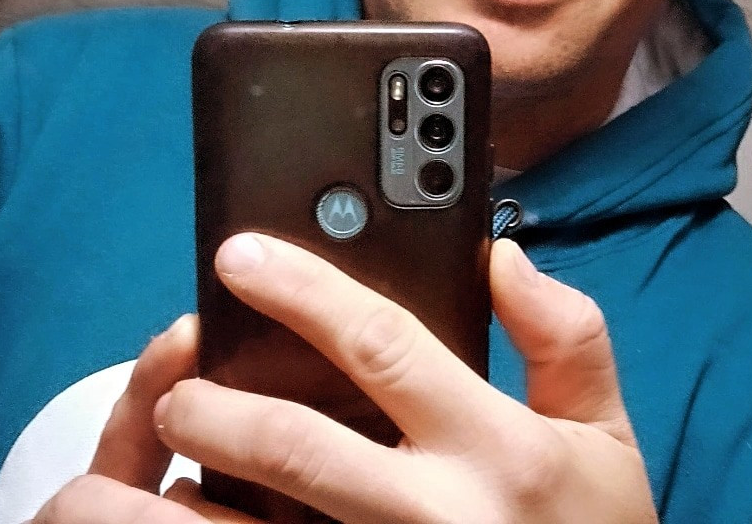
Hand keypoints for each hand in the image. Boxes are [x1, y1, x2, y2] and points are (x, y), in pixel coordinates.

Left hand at [35, 235, 656, 522]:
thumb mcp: (606, 439)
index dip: (302, 289)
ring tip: (145, 467)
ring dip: (185, 499)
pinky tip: (198, 521)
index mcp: (494, 445)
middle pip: (298, 444)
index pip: (381, 343)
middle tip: (178, 381)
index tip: (237, 254)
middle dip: (220, 404)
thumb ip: (568, 336)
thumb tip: (503, 257)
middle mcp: (435, 514)